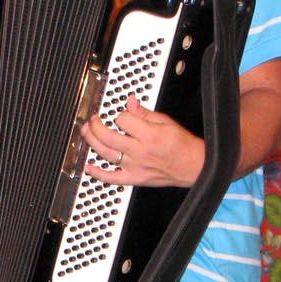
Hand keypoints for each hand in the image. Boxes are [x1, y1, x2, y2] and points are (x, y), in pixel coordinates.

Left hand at [82, 95, 203, 187]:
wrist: (193, 166)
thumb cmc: (182, 145)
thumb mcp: (165, 122)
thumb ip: (144, 113)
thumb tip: (130, 102)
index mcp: (149, 134)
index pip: (122, 119)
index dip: (120, 114)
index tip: (122, 115)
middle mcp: (140, 151)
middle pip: (108, 136)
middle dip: (96, 125)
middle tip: (93, 120)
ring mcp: (135, 166)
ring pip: (106, 154)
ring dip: (92, 142)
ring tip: (86, 133)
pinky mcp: (135, 178)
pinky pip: (112, 178)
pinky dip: (97, 173)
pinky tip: (88, 166)